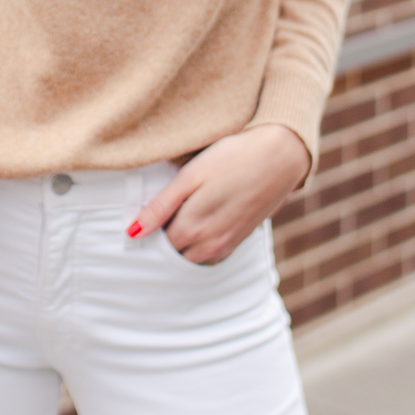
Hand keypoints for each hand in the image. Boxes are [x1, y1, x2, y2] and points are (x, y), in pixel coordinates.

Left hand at [127, 124, 309, 264]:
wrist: (280, 156)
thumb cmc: (232, 159)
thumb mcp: (191, 176)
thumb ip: (161, 207)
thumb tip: (133, 232)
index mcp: (192, 229)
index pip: (156, 246)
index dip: (147, 232)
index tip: (143, 215)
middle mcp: (209, 245)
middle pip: (173, 256)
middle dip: (162, 242)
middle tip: (159, 215)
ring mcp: (227, 246)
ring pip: (191, 259)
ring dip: (181, 246)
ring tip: (178, 217)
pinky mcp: (239, 241)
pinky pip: (210, 256)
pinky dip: (199, 246)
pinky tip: (200, 222)